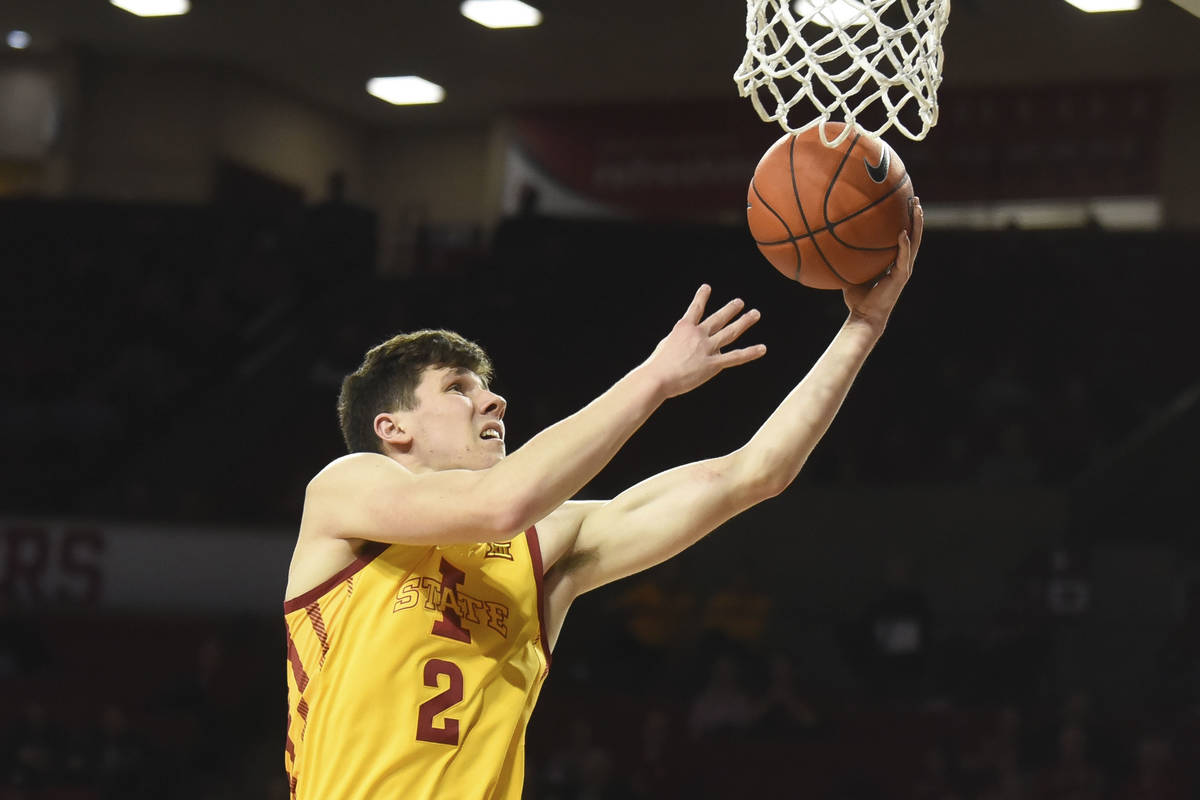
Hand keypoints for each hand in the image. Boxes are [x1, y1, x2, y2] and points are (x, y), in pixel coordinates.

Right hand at [644, 285, 765, 397]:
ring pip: (731, 332)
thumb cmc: (657, 365)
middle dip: (730, 309)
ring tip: (755, 313)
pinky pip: (735, 357)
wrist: (659, 377)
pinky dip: (750, 352)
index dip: (701, 297)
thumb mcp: (665, 346)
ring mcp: (707, 348)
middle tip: (740, 302)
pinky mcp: (713, 364)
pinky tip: (762, 348)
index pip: (695, 309)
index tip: (706, 287)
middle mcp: (698, 334)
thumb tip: (684, 343)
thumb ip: (677, 341)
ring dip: (744, 321)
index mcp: (683, 328)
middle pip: (718, 318)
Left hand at [842, 196, 922, 331]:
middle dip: (915, 217)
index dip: (905, 221)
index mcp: (893, 262)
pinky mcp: (901, 276)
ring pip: (914, 243)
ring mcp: (904, 269)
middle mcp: (902, 264)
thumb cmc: (857, 297)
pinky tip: (902, 233)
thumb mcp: (853, 271)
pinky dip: (904, 245)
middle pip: (913, 235)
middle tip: (914, 199)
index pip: (903, 237)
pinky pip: (904, 257)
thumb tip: (833, 241)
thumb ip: (850, 258)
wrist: (864, 315)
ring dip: (916, 225)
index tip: (904, 204)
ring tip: (917, 208)